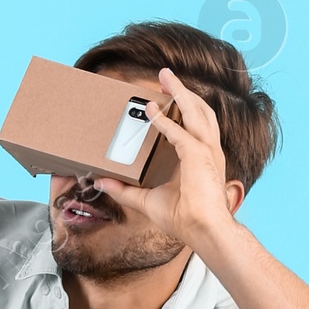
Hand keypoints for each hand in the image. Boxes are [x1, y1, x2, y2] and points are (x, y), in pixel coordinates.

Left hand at [112, 68, 242, 250]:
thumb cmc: (184, 219)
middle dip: (183, 92)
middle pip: (199, 111)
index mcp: (199, 158)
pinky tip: (150, 111)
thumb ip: (124, 190)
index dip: (181, 110)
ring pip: (196, 111)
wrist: (203, 230)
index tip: (163, 100)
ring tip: (166, 78)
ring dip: (181, 93)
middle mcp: (207, 150)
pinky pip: (178, 131)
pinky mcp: (198, 155)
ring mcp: (206, 151)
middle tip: (166, 78)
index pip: (193, 126)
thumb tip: (100, 182)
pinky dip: (164, 120)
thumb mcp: (146, 200)